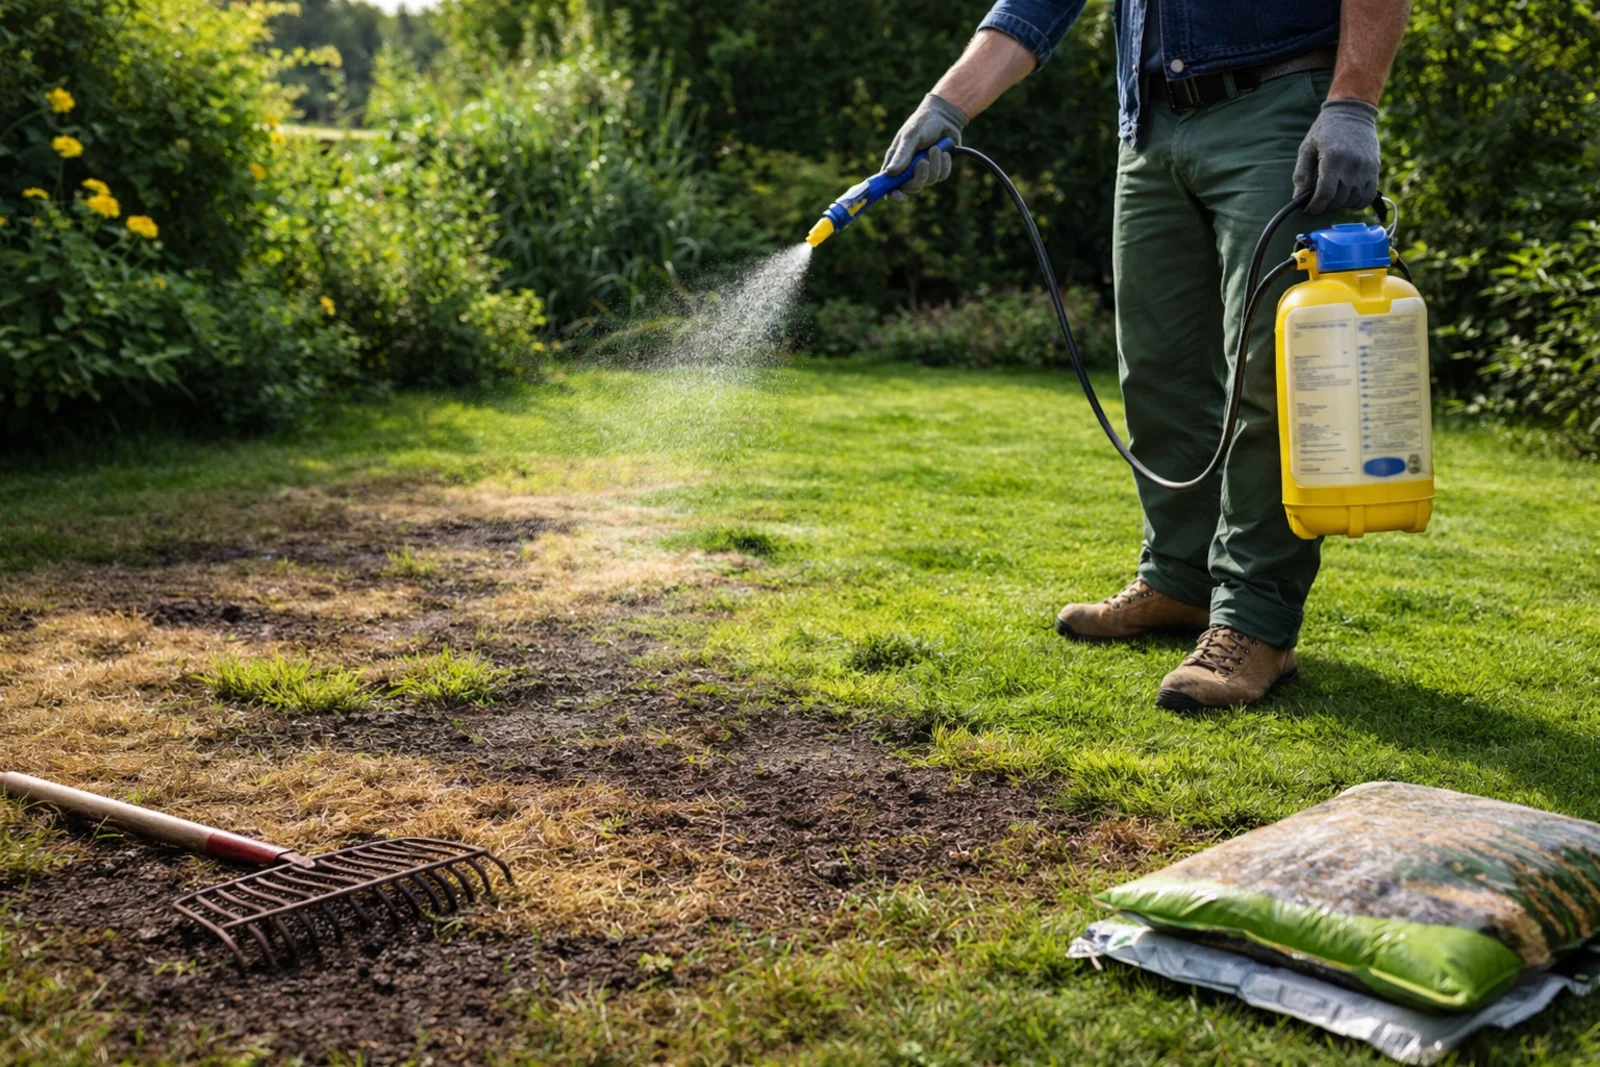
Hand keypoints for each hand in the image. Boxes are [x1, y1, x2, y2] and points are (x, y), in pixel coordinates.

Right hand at [881, 93, 967, 199]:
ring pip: (929, 181)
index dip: (892, 194)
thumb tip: (890, 173)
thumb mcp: (910, 136)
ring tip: (935, 148)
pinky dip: (944, 164)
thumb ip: (902, 154)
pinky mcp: (939, 169)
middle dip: (919, 177)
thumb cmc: (922, 123)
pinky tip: (944, 151)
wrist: (945, 116)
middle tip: (923, 162)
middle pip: (911, 187)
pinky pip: (942, 176)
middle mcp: (908, 169)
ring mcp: (924, 170)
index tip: (897, 196)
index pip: (889, 185)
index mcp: (896, 162)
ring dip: (934, 165)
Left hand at [1293, 98, 1379, 213]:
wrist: (1352, 112)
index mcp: (1332, 159)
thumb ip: (1301, 173)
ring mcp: (1366, 168)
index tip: (1309, 208)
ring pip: (1353, 201)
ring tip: (1332, 196)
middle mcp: (1351, 165)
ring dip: (1340, 204)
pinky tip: (1347, 197)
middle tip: (1319, 200)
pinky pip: (1368, 196)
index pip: (1325, 194)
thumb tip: (1298, 197)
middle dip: (1325, 205)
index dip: (1315, 206)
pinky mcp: (1375, 169)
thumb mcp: (1307, 147)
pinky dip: (1357, 203)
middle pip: (1338, 200)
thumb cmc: (1325, 130)